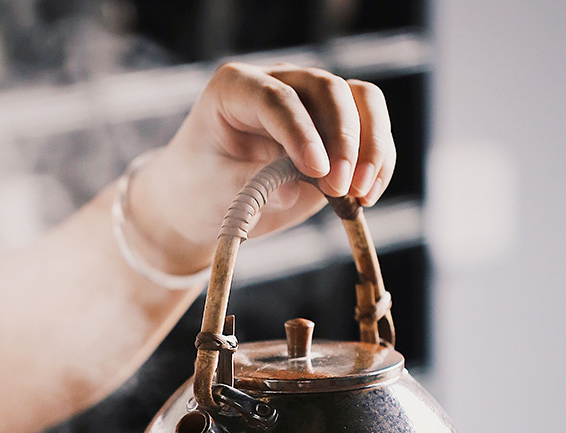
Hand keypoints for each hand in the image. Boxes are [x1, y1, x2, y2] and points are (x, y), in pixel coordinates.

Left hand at [129, 62, 395, 271]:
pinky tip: (368, 195)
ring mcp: (310, 103)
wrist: (204, 200)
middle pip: (328, 90)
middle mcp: (279, 84)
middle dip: (344, 140)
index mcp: (236, 88)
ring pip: (361, 100)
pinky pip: (371, 130)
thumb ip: (252, 187)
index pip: (277, 99)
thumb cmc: (201, 188)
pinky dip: (378, 161)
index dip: (301, 132)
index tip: (317, 171)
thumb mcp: (215, 190)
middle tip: (343, 188)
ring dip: (371, 146)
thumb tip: (293, 192)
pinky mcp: (334, 131)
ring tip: (362, 193)